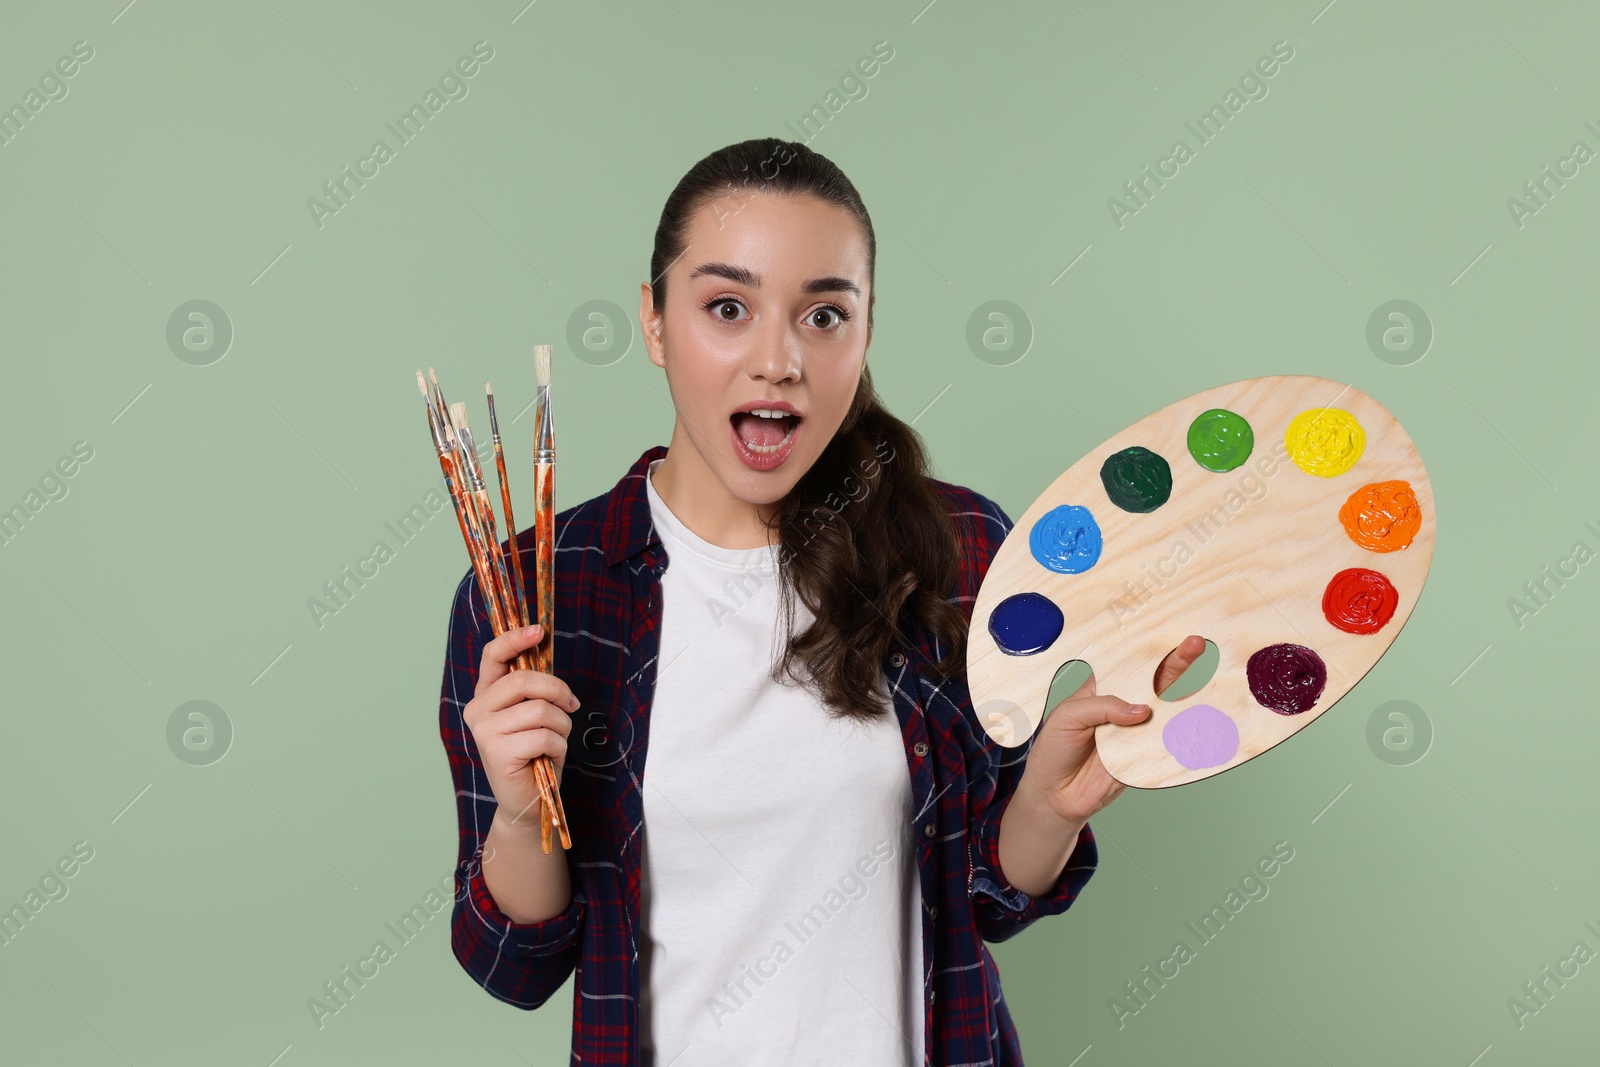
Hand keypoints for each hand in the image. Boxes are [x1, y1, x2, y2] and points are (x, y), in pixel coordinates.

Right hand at [462, 623, 579, 831]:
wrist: (528, 800)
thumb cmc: (535, 753)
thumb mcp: (535, 714)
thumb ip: (534, 689)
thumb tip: (546, 652)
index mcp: (486, 694)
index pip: (493, 656)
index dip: (515, 638)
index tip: (539, 631)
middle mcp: (478, 709)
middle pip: (524, 680)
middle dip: (558, 690)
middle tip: (571, 705)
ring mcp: (484, 731)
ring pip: (540, 710)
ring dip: (561, 725)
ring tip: (555, 740)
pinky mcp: (497, 752)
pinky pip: (544, 735)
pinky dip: (558, 745)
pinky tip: (548, 756)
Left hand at [1019, 635, 1206, 826]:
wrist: (1055, 797)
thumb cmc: (1054, 750)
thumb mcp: (1067, 717)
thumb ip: (1102, 706)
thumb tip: (1141, 711)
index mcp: (1103, 689)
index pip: (1129, 664)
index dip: (1150, 649)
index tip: (1169, 635)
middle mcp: (1125, 707)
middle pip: (1157, 681)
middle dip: (1179, 662)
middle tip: (1196, 645)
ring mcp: (1138, 731)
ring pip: (1169, 711)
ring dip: (1188, 697)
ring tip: (1207, 680)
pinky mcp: (1145, 756)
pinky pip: (1168, 744)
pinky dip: (1187, 734)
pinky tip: (1202, 720)